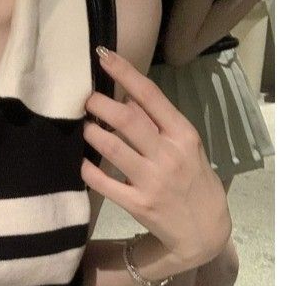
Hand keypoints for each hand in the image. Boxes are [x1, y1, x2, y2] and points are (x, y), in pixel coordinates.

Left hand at [81, 49, 230, 270]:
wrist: (204, 230)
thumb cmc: (194, 182)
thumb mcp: (188, 147)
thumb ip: (161, 123)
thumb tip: (129, 97)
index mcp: (183, 134)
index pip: (150, 96)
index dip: (124, 72)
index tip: (102, 55)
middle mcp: (169, 154)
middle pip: (127, 119)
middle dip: (99, 104)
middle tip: (85, 100)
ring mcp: (153, 180)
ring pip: (112, 147)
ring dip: (91, 133)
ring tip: (84, 127)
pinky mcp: (137, 204)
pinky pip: (104, 182)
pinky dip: (87, 169)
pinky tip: (81, 162)